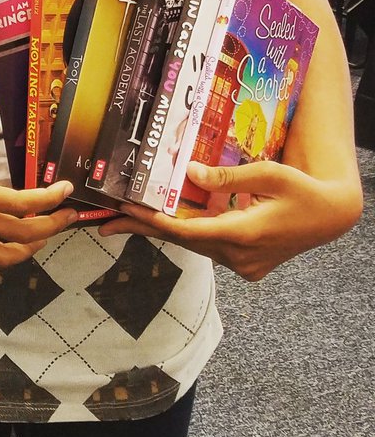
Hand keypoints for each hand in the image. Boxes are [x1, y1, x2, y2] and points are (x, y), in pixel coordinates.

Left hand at [98, 160, 361, 281]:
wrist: (332, 216)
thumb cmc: (302, 190)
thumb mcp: (269, 175)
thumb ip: (229, 177)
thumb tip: (192, 173)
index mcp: (245, 234)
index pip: (189, 231)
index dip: (154, 222)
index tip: (126, 213)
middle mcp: (241, 255)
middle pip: (183, 240)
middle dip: (144, 228)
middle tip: (105, 222)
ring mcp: (244, 263)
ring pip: (193, 244)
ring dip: (161, 230)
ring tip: (123, 220)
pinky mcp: (246, 263)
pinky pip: (207, 245)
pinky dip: (185, 232)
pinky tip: (160, 221)